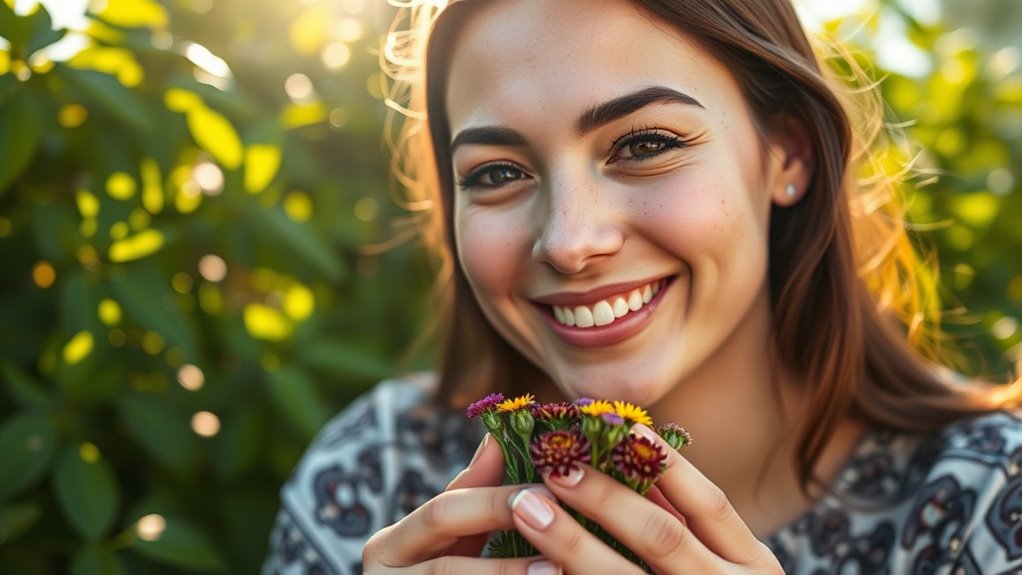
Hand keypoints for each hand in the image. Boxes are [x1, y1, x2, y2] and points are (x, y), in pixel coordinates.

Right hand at [362, 435, 559, 573]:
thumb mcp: (454, 540)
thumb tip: (497, 436)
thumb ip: (474, 494)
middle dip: (503, 552)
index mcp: (391, 546)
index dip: (497, 500)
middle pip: (446, 564)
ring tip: (556, 573)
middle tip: (558, 535)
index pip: (444, 512)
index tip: (550, 491)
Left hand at [507, 425, 782, 573]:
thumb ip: (686, 524)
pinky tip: (531, 564)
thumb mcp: (723, 569)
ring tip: (526, 508)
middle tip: (554, 465)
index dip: (666, 463)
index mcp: (754, 568)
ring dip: (570, 542)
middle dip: (604, 497)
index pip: (710, 503)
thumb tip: (631, 457)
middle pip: (662, 537)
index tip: (615, 424)